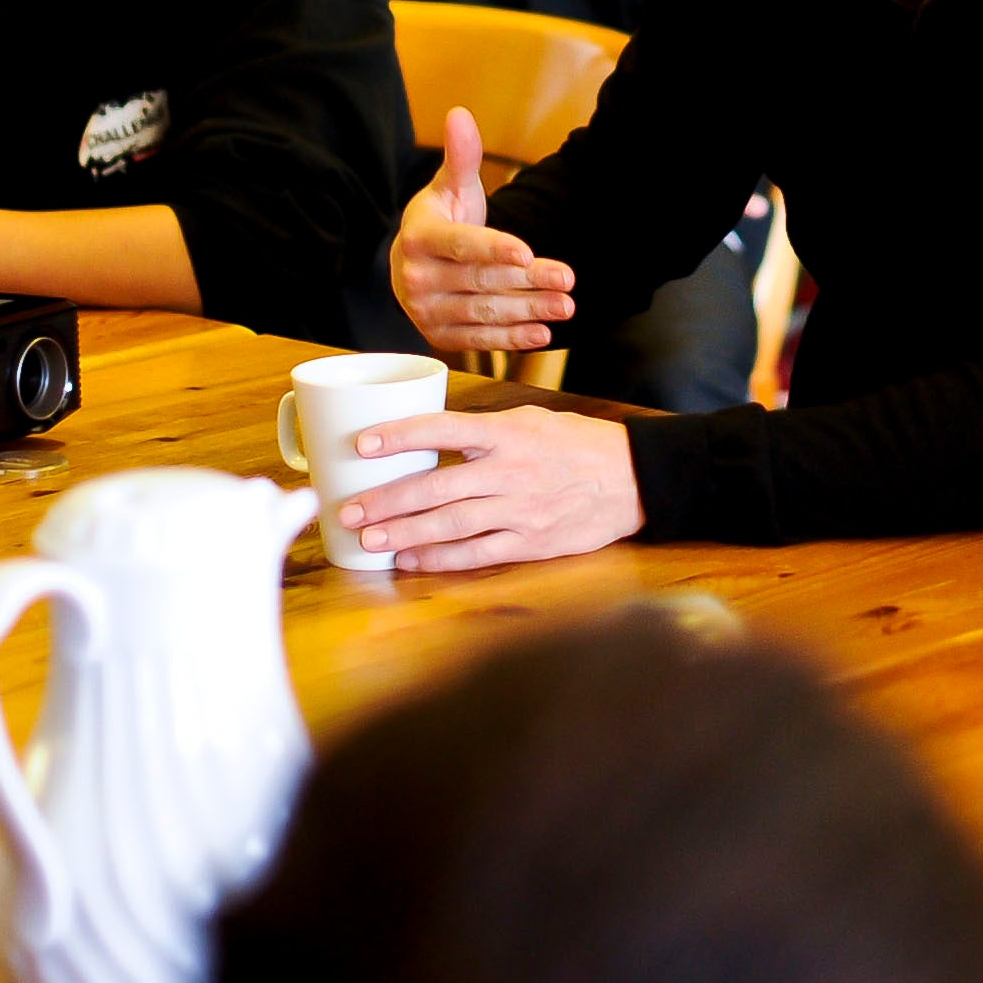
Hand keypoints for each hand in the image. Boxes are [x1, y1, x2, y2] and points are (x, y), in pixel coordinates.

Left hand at [337, 405, 643, 569]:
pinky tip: (410, 562)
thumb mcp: (532, 420)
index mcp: (508, 433)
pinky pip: (477, 554)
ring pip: (451, 524)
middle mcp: (510, 471)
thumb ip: (485, 431)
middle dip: (388, 500)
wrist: (632, 479)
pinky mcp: (531, 542)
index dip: (401, 435)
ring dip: (404, 534)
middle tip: (350, 510)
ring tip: (368, 539)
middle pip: (437, 486)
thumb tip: (431, 438)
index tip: (364, 444)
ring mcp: (520, 510)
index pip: (445, 428)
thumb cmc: (577, 444)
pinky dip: (440, 559)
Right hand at [388, 108, 573, 354]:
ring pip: (485, 312)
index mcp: (419, 237)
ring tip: (565, 305)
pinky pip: (480, 339)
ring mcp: (426, 311)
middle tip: (568, 279)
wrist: (416, 262)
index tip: (526, 253)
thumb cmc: (441, 219)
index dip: (494, 249)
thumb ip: (461, 155)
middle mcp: (416, 278)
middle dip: (528, 281)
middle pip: (482, 281)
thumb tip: (459, 114)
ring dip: (529, 311)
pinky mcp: (439, 335)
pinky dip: (512, 338)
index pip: (462, 245)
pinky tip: (541, 333)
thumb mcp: (450, 186)